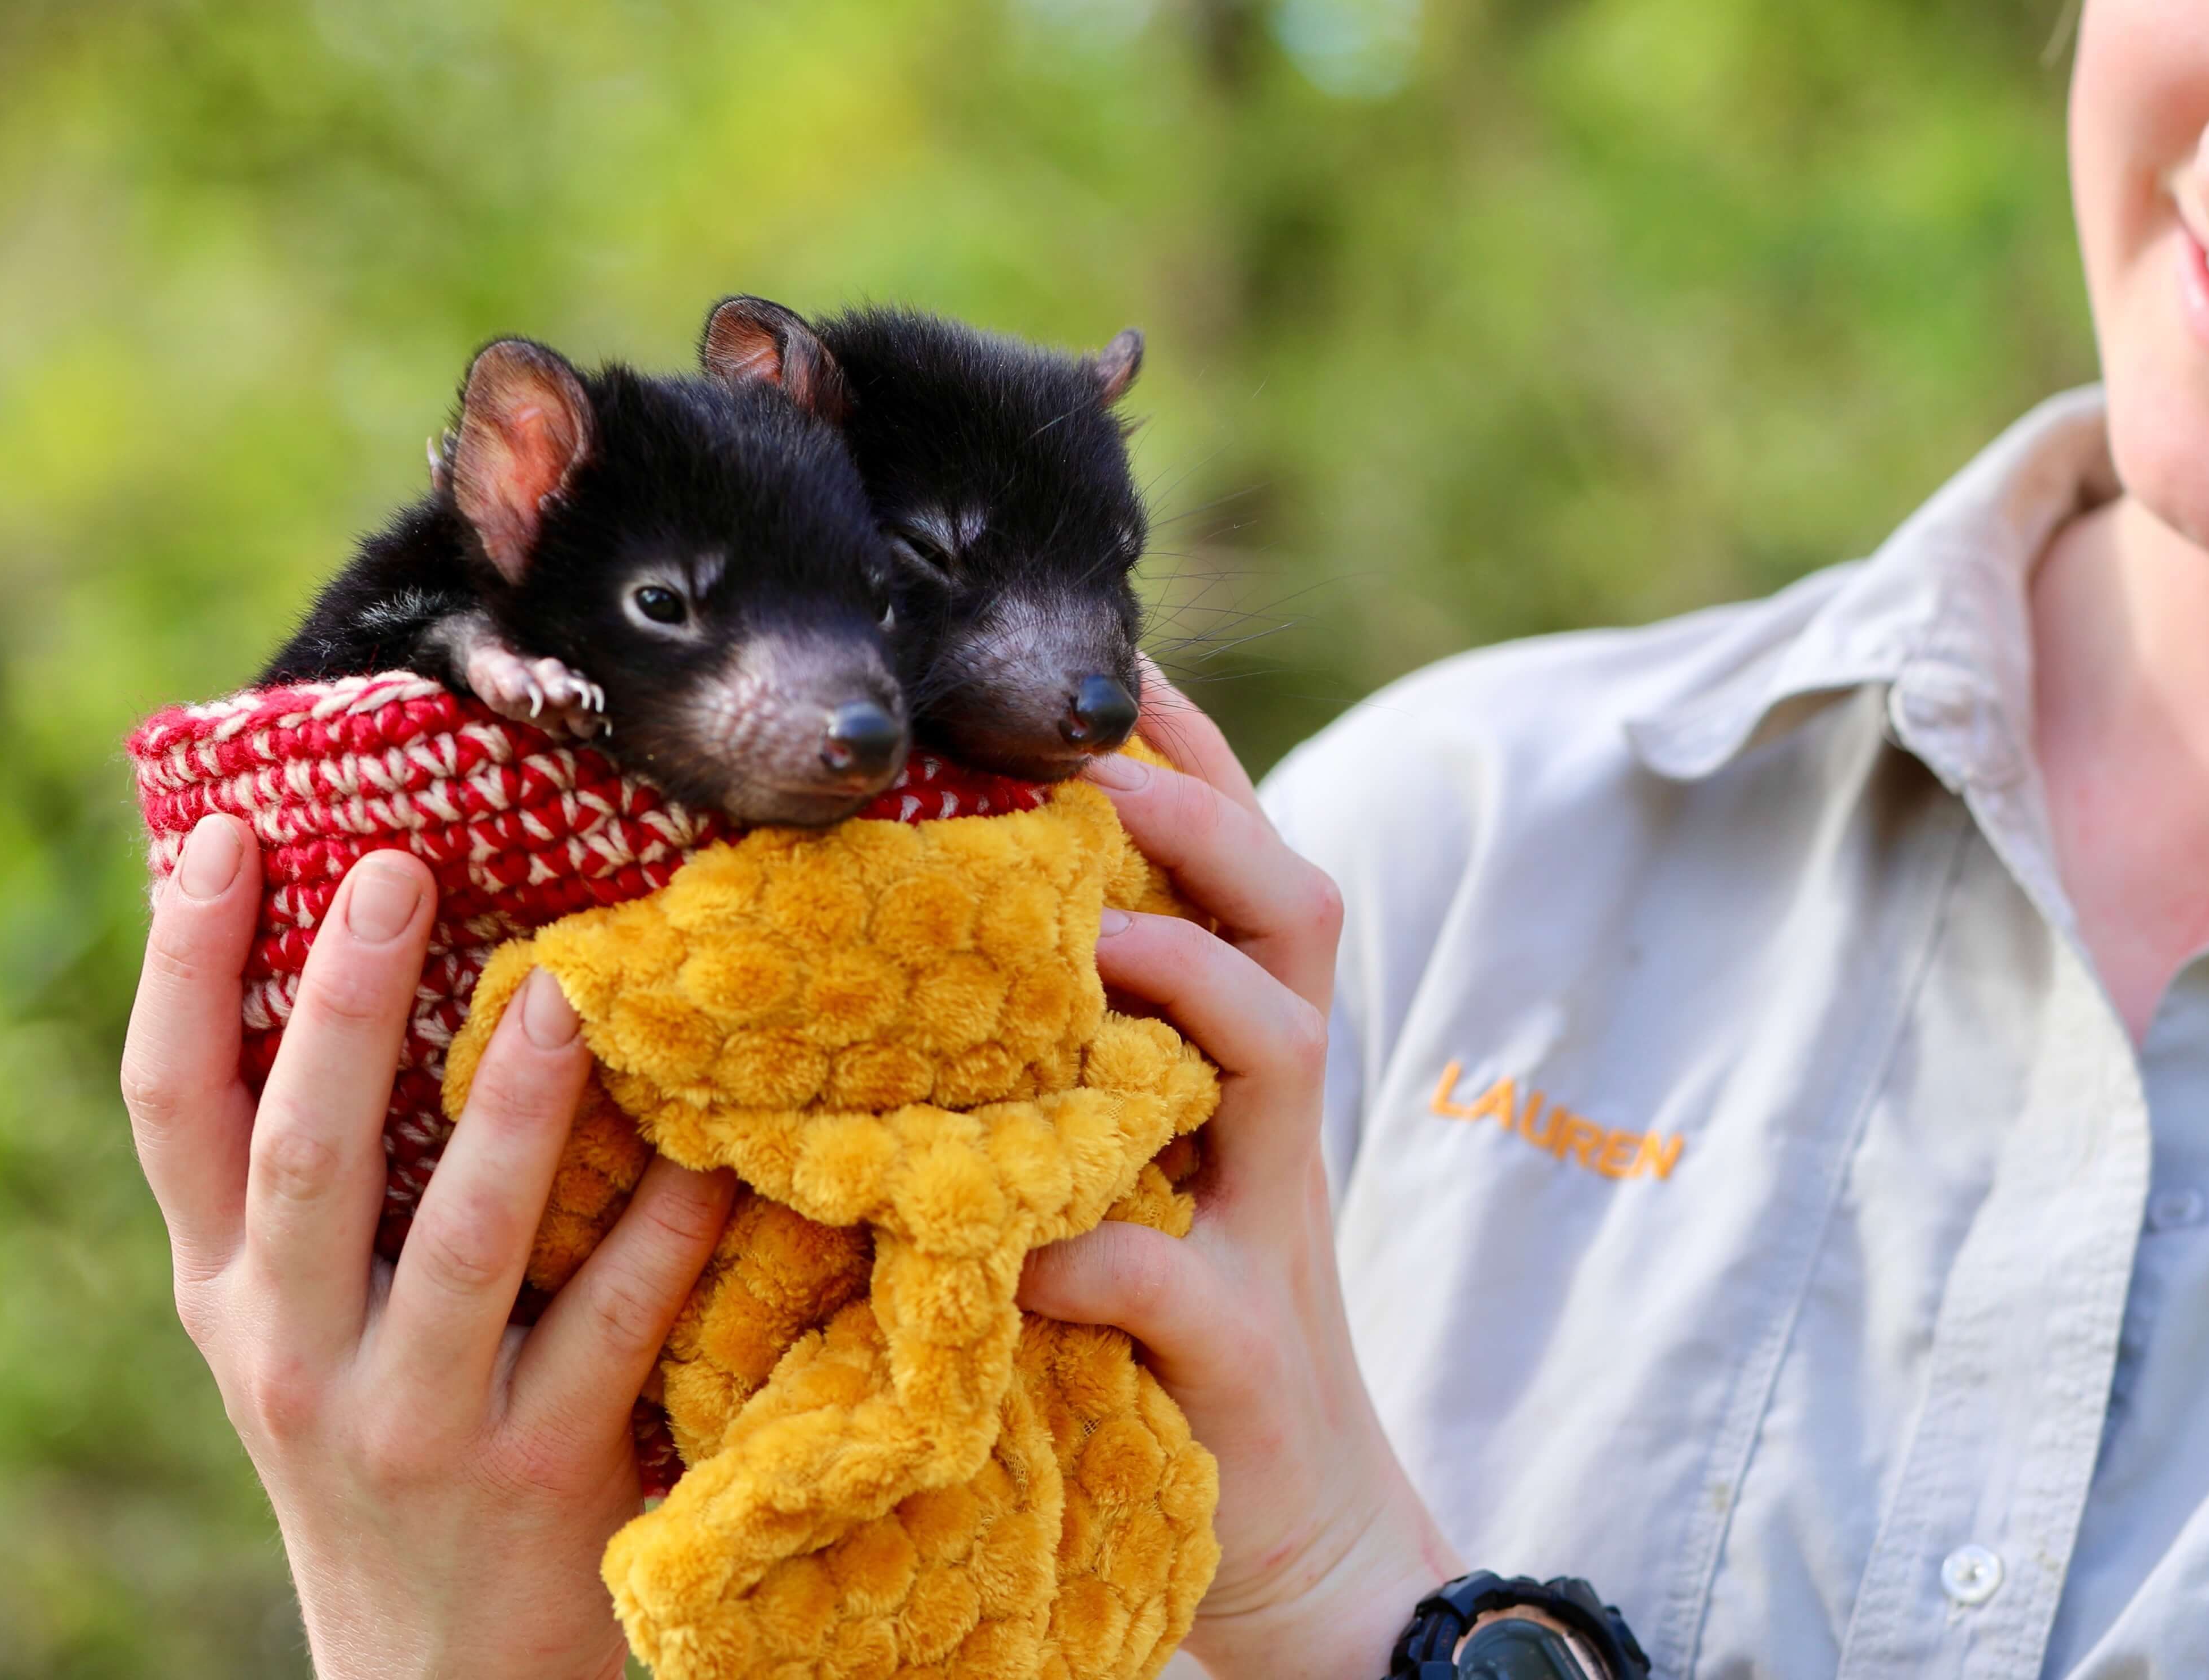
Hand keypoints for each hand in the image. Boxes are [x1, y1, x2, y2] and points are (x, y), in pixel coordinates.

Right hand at [121, 815, 734, 1679]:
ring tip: (572, 988)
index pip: (169, 1110)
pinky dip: (672, 1219)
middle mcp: (292, 1350)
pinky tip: (726, 1134)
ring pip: (464, 1233)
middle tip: (392, 866)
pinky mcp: (536, 1470)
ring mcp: (410, 1417)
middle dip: (338, 1003)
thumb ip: (329, 1178)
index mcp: (228, 1290)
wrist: (430, 1668)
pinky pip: (619, 1315)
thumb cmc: (388, 1433)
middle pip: (301, 1148)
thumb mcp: (312, 1317)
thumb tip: (374, 949)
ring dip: (519, 1106)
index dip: (179, 969)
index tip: (221, 838)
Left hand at [1017, 663, 1461, 1679]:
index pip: (1241, 873)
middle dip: (1210, 821)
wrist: (1299, 1550)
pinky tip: (1032, 1249)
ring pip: (1276, 1049)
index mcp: (1235, 1072)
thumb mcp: (1118, 1189)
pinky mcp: (1242, 1349)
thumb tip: (910, 963)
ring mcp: (1271, 1225)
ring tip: (1092, 938)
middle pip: (1296, 915)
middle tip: (1104, 763)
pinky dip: (1106, 1256)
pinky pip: (1178, 1279)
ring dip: (1186, 978)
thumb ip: (1058, 1086)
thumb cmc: (1171, 1352)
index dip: (1191, 761)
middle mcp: (1270, 1121)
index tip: (1114, 659)